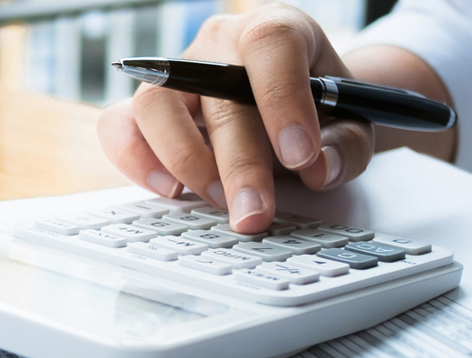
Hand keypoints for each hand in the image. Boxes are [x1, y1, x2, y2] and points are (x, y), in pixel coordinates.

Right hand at [98, 3, 374, 232]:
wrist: (293, 110)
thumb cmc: (319, 111)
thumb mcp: (352, 125)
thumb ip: (344, 147)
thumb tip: (316, 169)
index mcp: (278, 30)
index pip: (270, 43)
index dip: (282, 98)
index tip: (300, 155)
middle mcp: (219, 44)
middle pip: (215, 93)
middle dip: (238, 163)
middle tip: (255, 213)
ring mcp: (176, 74)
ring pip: (156, 104)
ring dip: (186, 161)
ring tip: (220, 201)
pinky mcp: (148, 109)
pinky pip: (119, 125)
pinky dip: (136, 160)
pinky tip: (171, 190)